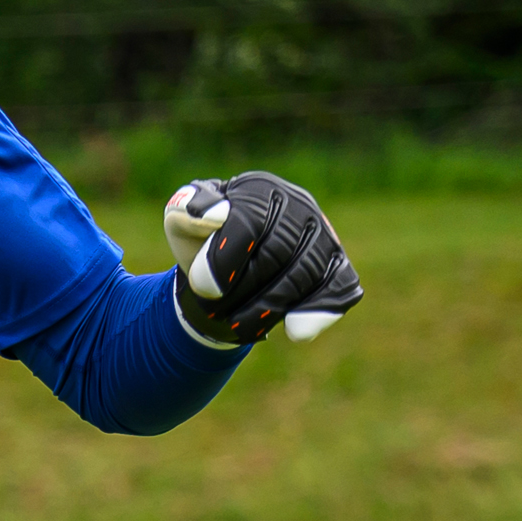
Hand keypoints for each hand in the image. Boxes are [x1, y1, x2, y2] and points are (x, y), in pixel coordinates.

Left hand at [162, 172, 363, 345]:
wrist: (224, 269)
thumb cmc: (203, 241)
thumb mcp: (181, 224)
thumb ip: (187, 212)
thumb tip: (214, 215)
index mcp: (258, 189)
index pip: (249, 221)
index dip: (225, 259)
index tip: (204, 288)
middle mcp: (299, 205)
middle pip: (279, 251)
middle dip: (244, 289)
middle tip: (214, 312)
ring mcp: (324, 235)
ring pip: (307, 273)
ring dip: (269, 308)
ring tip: (237, 327)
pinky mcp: (337, 266)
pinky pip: (340, 288)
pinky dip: (319, 310)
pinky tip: (296, 332)